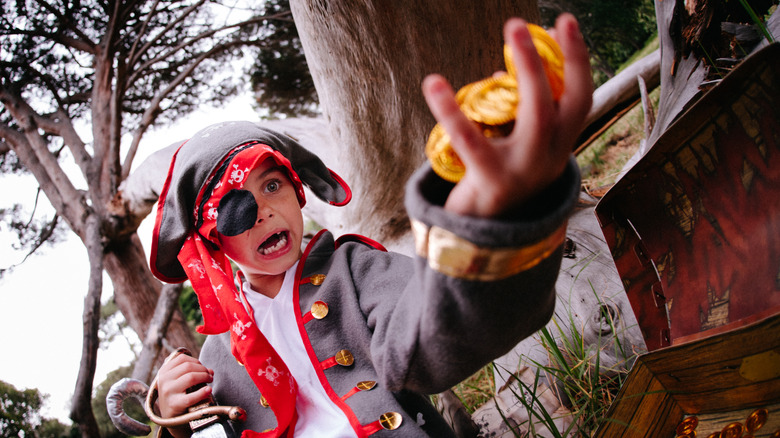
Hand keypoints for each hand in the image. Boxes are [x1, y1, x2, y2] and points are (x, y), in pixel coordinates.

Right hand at [155, 352, 214, 436]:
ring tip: (210, 381)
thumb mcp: (176, 381)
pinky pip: (191, 396)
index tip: (203, 368)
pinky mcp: (174, 404)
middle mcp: (164, 380)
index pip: (182, 358)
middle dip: (203, 369)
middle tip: (210, 375)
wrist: (170, 418)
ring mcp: (168, 392)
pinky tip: (208, 390)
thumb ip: (190, 371)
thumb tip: (210, 371)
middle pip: (188, 366)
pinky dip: (202, 392)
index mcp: (163, 372)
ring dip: (205, 377)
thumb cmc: (177, 396)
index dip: (196, 361)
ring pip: (191, 377)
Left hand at [422, 13, 591, 217]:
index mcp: (560, 144)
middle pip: (560, 101)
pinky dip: (451, 111)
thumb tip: (506, 71)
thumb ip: (524, 115)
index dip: (577, 60)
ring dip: (523, 71)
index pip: (580, 97)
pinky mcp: (493, 180)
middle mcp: (551, 156)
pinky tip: (434, 84)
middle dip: (545, 59)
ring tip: (498, 41)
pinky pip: (472, 140)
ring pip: (533, 113)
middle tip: (519, 25)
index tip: (566, 22)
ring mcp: (526, 169)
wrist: (486, 236)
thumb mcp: (522, 147)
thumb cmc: (501, 178)